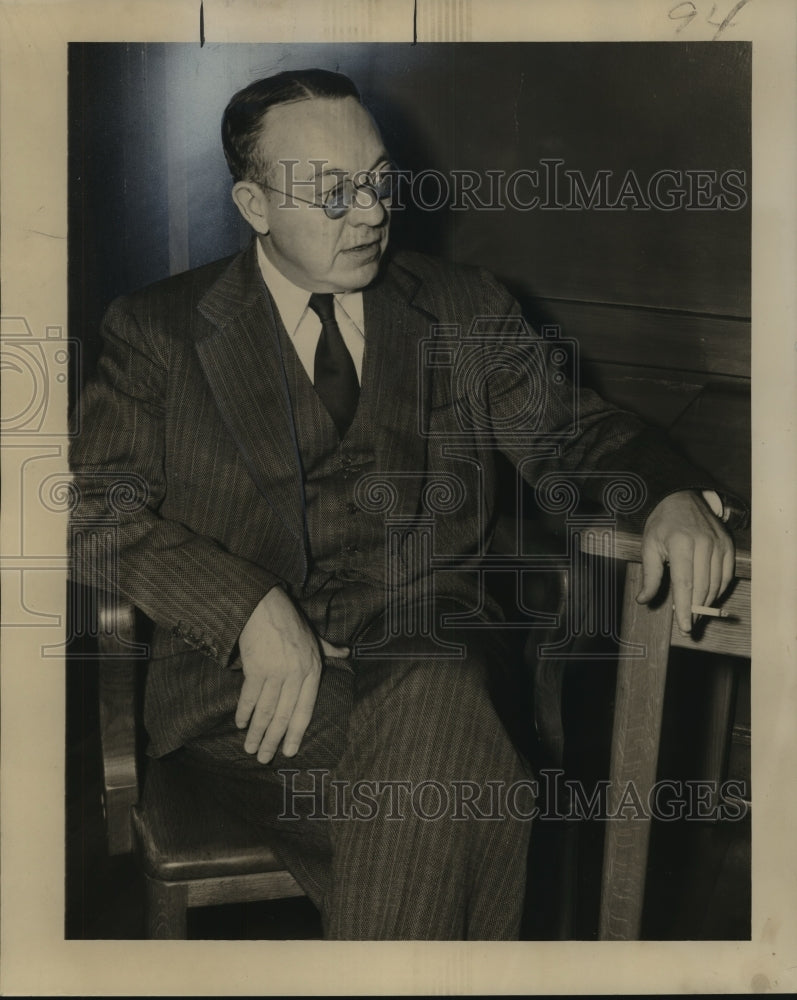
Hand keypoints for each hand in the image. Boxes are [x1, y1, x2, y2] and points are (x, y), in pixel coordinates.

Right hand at [235, 586, 348, 762]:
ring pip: (267, 711)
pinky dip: (244, 712)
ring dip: (256, 732)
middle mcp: (297, 674)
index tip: (289, 752)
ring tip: (250, 749)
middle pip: (284, 716)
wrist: (264, 606)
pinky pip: (250, 697)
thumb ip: (329, 648)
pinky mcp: (256, 668)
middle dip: (272, 740)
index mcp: (313, 670)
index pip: (306, 710)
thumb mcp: (314, 635)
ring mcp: (277, 672)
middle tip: (264, 759)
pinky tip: (240, 724)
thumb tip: (346, 653)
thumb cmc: (290, 621)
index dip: (296, 733)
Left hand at [636, 490, 734, 632]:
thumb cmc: (662, 523)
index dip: (685, 608)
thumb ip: (649, 575)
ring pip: (716, 583)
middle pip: (702, 586)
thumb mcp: (648, 545)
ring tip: (696, 614)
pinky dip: (719, 590)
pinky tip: (708, 597)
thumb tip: (643, 600)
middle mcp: (703, 543)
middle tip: (689, 624)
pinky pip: (727, 575)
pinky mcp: (728, 545)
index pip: (684, 583)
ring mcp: (719, 544)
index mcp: (680, 543)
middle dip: (696, 609)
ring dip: (707, 602)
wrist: (682, 497)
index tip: (685, 626)